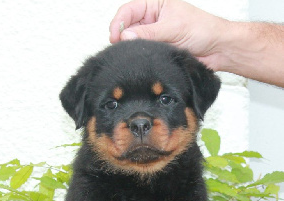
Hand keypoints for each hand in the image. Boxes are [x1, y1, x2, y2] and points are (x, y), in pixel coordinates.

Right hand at [109, 0, 228, 70]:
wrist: (217, 49)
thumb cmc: (202, 30)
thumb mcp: (173, 28)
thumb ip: (148, 33)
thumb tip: (125, 37)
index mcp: (156, 5)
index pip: (129, 10)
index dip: (118, 22)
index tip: (115, 36)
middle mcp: (152, 19)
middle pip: (128, 26)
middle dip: (122, 37)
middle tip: (119, 49)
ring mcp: (154, 36)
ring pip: (134, 42)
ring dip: (131, 49)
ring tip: (130, 56)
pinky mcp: (158, 50)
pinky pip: (143, 54)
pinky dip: (139, 57)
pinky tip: (139, 62)